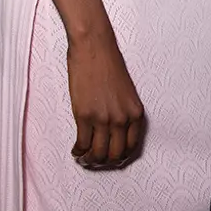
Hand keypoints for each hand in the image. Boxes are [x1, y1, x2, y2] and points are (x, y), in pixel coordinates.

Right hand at [67, 27, 144, 168]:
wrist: (94, 48)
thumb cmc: (108, 65)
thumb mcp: (126, 93)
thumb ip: (124, 112)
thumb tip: (115, 132)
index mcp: (135, 113)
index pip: (131, 147)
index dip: (120, 157)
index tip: (111, 158)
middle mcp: (122, 119)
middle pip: (115, 155)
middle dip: (104, 162)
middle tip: (95, 161)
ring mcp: (104, 119)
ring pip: (98, 154)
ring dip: (90, 160)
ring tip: (83, 158)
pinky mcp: (85, 116)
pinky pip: (82, 144)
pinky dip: (78, 152)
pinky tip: (75, 151)